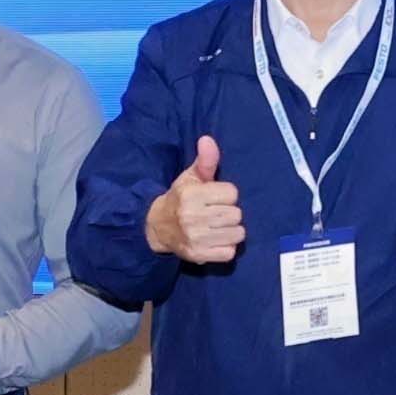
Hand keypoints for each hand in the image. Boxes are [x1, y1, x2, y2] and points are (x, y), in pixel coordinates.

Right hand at [146, 135, 244, 265]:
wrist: (157, 227)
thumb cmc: (181, 199)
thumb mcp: (191, 177)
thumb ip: (205, 160)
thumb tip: (208, 139)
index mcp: (191, 195)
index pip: (232, 193)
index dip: (227, 194)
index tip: (216, 197)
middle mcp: (192, 216)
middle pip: (236, 214)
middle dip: (230, 213)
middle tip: (216, 213)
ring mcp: (196, 238)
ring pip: (237, 234)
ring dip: (231, 231)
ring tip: (217, 226)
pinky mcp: (198, 255)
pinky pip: (230, 252)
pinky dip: (226, 248)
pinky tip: (216, 240)